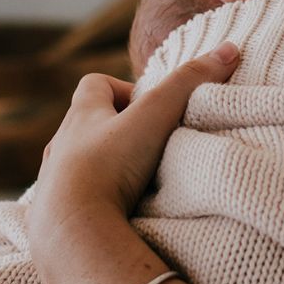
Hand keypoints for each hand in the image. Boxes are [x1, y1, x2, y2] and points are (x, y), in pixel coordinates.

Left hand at [28, 43, 238, 283]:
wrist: (71, 233)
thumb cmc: (109, 166)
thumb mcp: (155, 117)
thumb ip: (189, 84)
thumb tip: (229, 50)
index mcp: (81, 117)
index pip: (94, 85)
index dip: (122, 88)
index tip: (150, 105)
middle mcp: (61, 147)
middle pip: (86, 127)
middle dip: (115, 132)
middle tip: (149, 146)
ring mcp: (54, 185)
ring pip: (77, 168)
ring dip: (103, 171)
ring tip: (135, 186)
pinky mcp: (54, 221)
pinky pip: (75, 207)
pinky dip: (94, 207)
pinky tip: (116, 219)